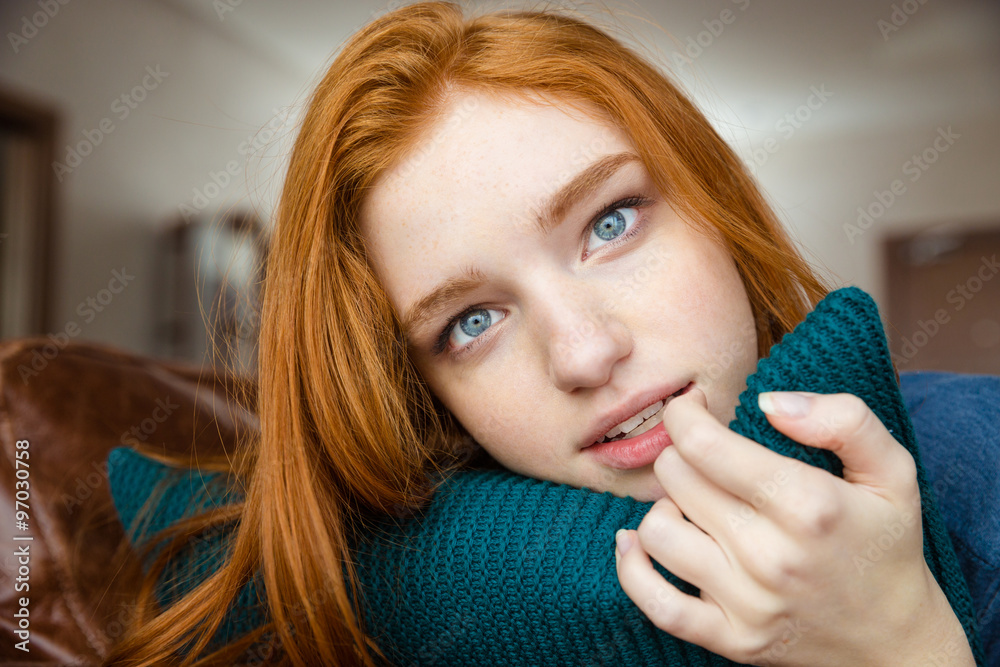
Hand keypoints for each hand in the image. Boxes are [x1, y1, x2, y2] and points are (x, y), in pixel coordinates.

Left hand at [614, 387, 973, 665]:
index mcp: (808, 506)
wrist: (895, 640)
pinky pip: (655, 603)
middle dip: (681, 453)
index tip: (694, 407)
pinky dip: (631, 568)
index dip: (685, 413)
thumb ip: (844, 420)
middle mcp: (771, 557)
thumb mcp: (892, 470)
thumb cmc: (884, 542)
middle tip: (705, 456)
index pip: (703, 444)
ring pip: (657, 531)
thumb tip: (769, 402)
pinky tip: (636, 542)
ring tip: (694, 504)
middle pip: (675, 479)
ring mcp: (747, 604)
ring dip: (665, 506)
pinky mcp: (730, 640)